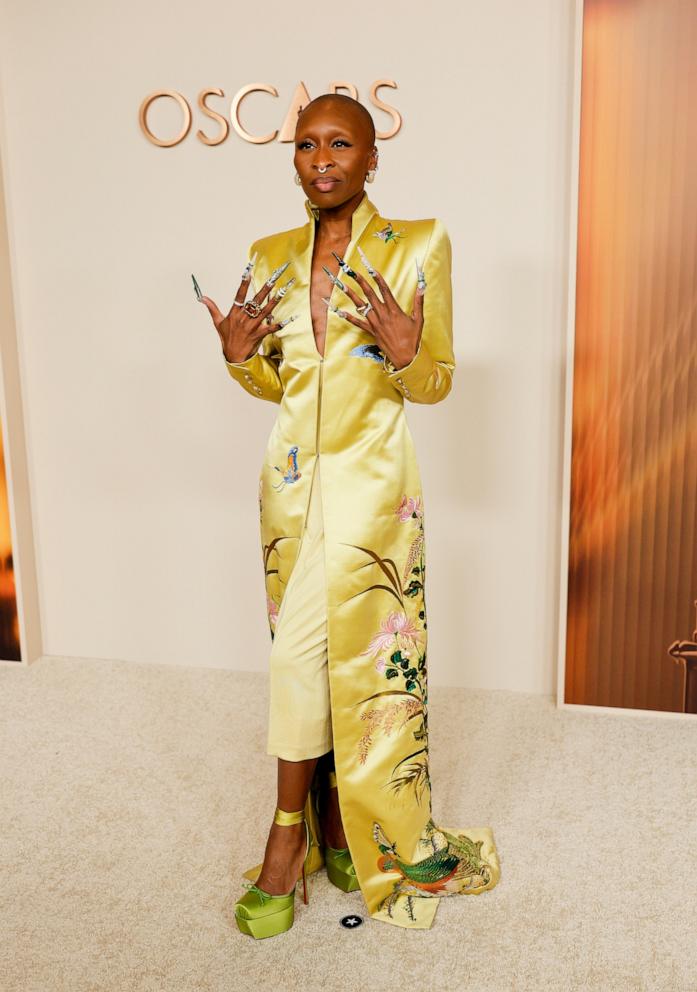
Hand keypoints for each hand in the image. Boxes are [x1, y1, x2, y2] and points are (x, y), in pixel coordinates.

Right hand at [196, 257, 295, 362]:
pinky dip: (281, 323)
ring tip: (283, 290)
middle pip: (256, 300)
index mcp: (234, 313)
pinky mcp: (260, 334)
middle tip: (274, 277)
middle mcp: (244, 318)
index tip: (248, 271)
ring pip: (266, 310)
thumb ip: (212, 308)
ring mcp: (253, 326)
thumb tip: (202, 298)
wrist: (233, 356)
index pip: (240, 294)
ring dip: (275, 300)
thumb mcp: (218, 322)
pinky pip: (272, 328)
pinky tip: (290, 318)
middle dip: (265, 288)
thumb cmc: (226, 338)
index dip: (244, 282)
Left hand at [325, 247, 426, 368]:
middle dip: (360, 281)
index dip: (377, 278)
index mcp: (394, 310)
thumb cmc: (413, 338)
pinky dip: (349, 317)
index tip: (371, 268)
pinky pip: (358, 323)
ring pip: (361, 306)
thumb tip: (422, 286)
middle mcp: (382, 314)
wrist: (405, 357)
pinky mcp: (371, 331)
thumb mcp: (418, 319)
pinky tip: (339, 311)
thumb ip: (418, 301)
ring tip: (342, 285)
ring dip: (351, 295)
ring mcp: (375, 323)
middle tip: (352, 271)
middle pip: (369, 294)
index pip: (384, 290)